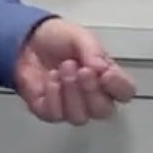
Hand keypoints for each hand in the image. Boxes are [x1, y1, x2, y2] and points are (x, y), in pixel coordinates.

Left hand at [15, 17, 136, 124]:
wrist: (28, 41)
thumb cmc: (58, 39)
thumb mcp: (79, 36)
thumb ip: (93, 51)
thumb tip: (101, 68)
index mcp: (107, 76)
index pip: (125, 92)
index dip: (119, 87)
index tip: (106, 74)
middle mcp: (92, 95)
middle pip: (104, 110)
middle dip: (91, 91)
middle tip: (82, 70)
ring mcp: (71, 106)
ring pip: (80, 117)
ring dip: (71, 92)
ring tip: (62, 69)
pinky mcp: (50, 111)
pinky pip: (56, 114)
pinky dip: (53, 95)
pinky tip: (51, 78)